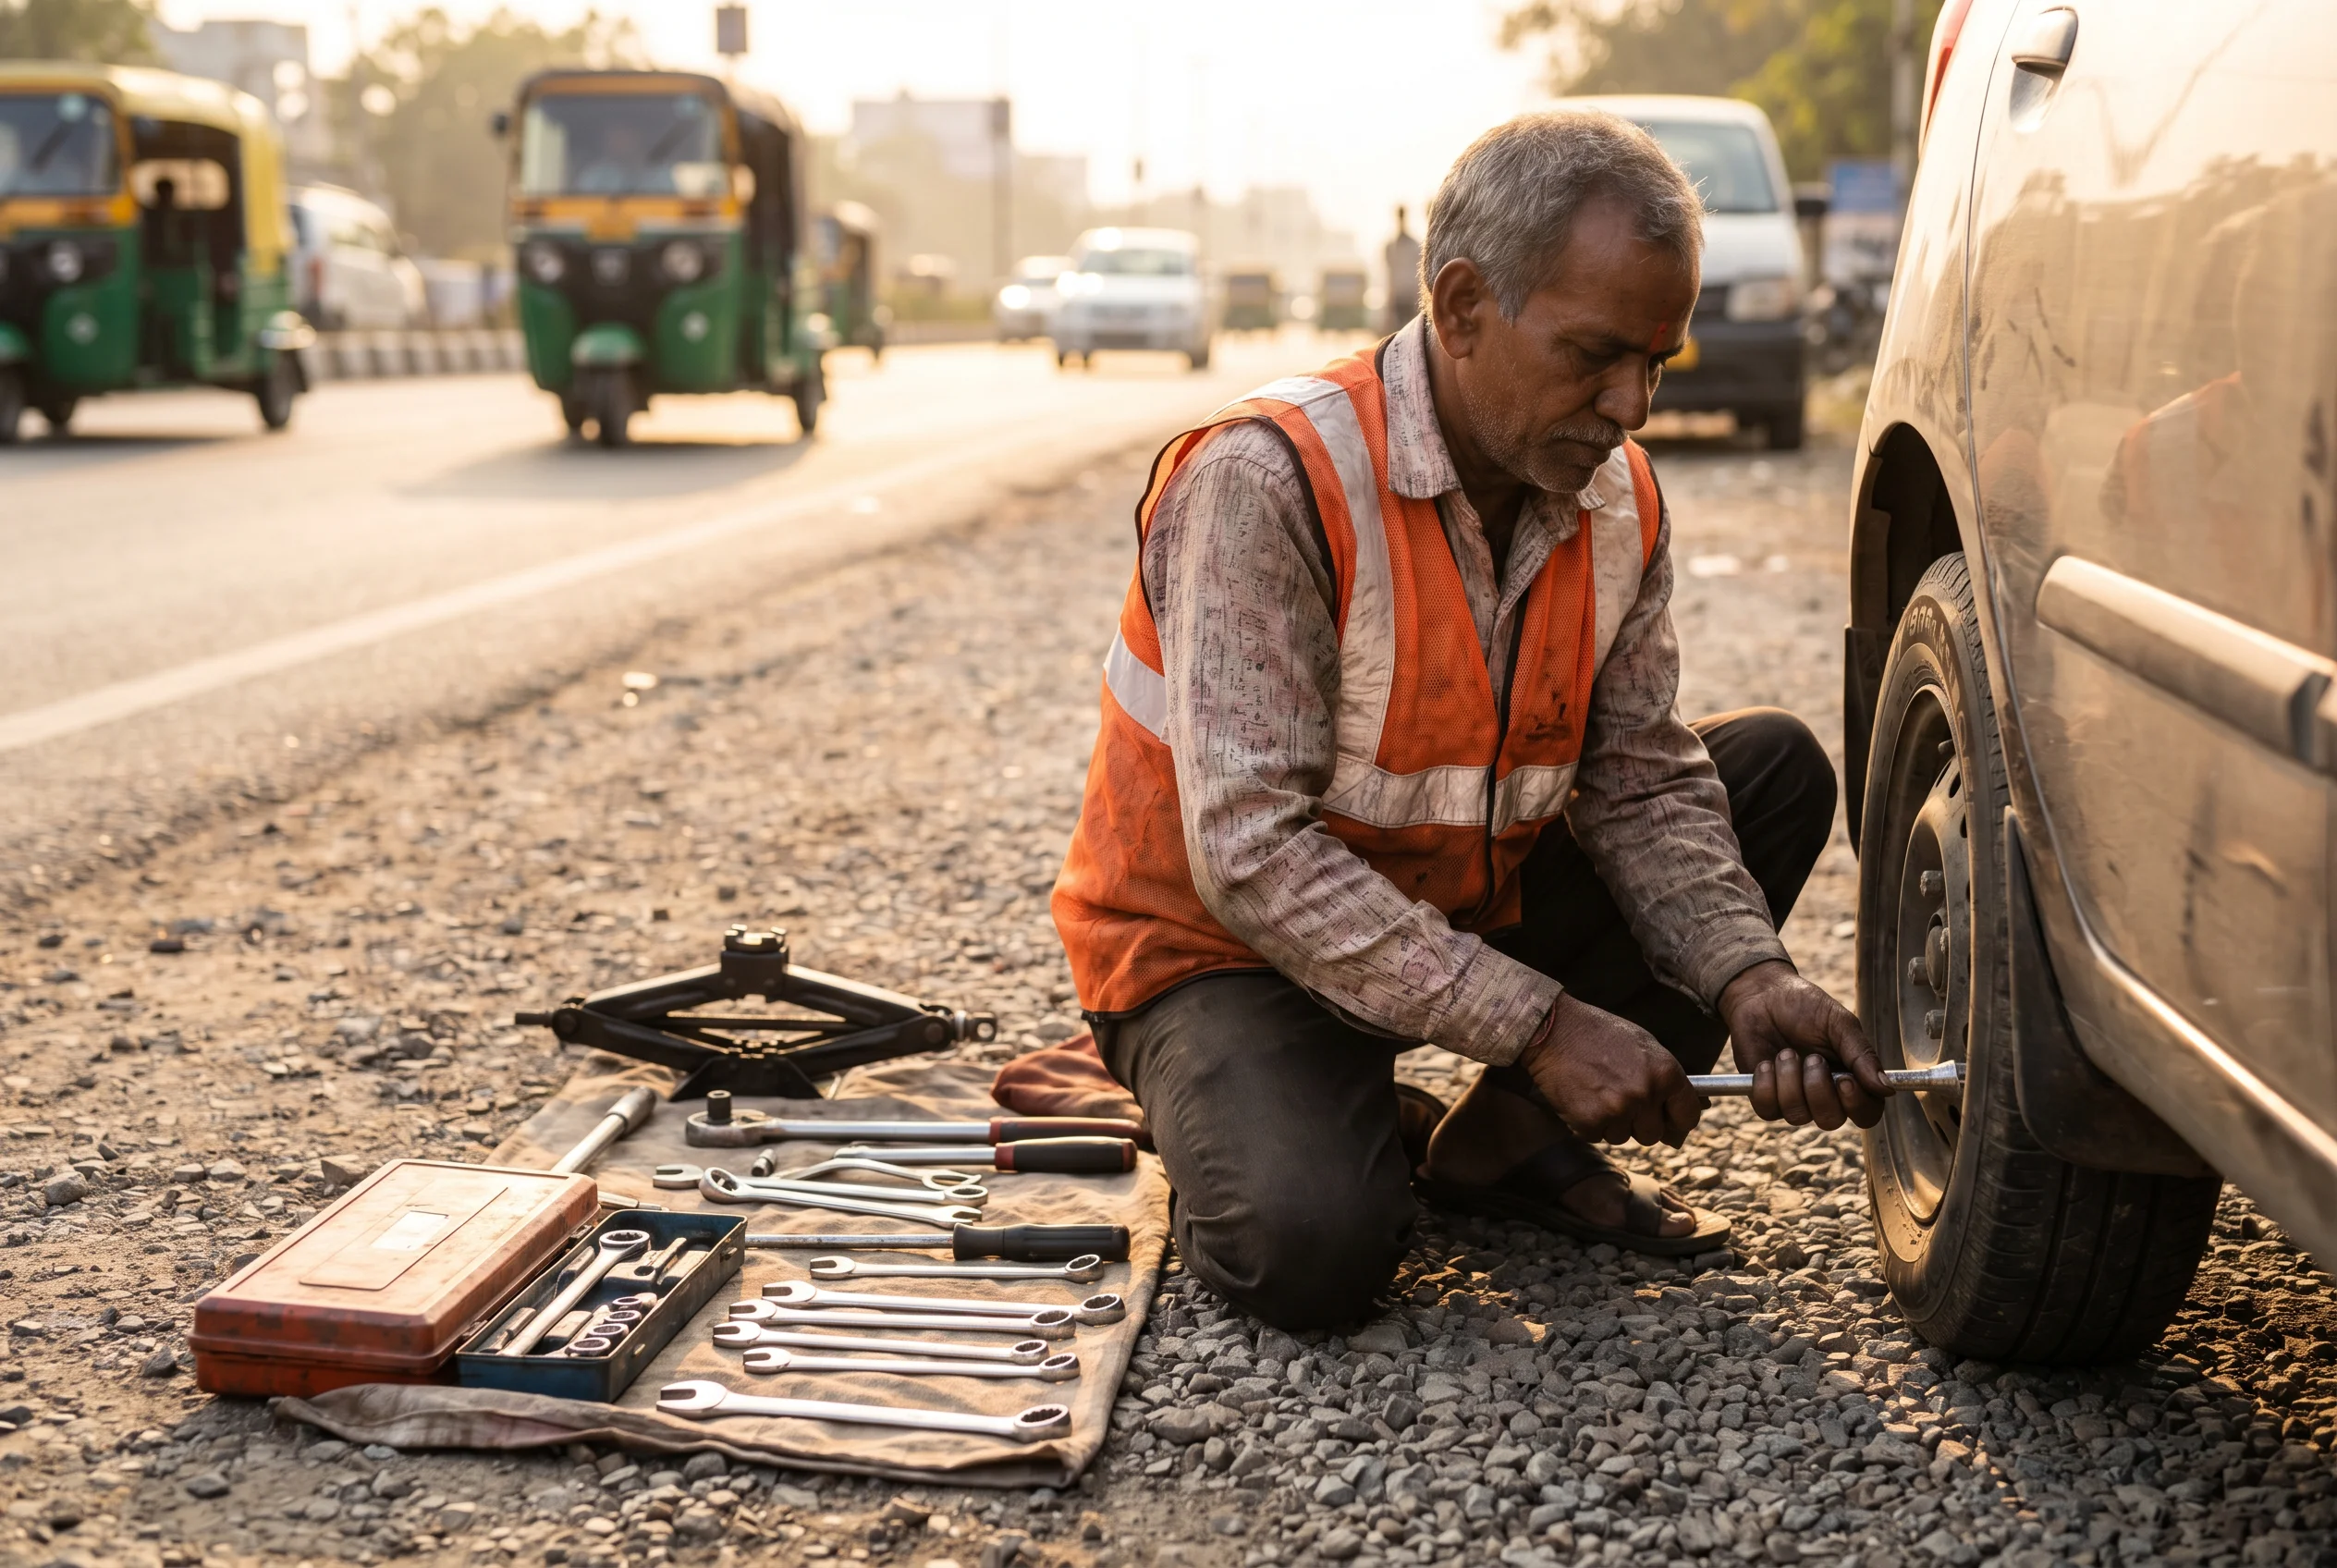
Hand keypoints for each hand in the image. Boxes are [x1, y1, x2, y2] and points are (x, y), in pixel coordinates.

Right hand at [1516, 992, 1704, 1147]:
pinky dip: (1589, 1123)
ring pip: (1623, 1137)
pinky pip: (1597, 1137)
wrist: (1553, 1030)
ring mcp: (1617, 1110)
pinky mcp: (1589, 1122)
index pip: (1688, 1115)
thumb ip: (1666, 1079)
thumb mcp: (1644, 1046)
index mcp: (1665, 1073)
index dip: (1678, 1121)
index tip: (1670, 1122)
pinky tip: (1582, 1098)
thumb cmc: (1600, 1034)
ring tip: (1597, 1093)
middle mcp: (1645, 1094)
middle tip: (1620, 1101)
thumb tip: (1690, 1114)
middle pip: (1653, 1134)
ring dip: (1612, 1123)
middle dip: (1639, 1124)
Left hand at [1718, 960, 1889, 1129]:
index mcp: (1850, 1078)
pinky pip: (1768, 1109)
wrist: (1761, 995)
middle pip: (1831, 1120)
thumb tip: (1887, 1088)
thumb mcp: (1839, 1023)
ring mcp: (1793, 1098)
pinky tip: (1765, 1063)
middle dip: (1819, 1090)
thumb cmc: (1804, 1006)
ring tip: (1785, 1052)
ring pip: (1797, 1116)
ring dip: (1789, 1080)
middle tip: (1813, 1058)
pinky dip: (1766, 1084)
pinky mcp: (1764, 1097)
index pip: (1867, 1113)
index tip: (1845, 1080)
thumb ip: (1862, 1055)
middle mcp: (1823, 1095)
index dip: (1858, 1105)